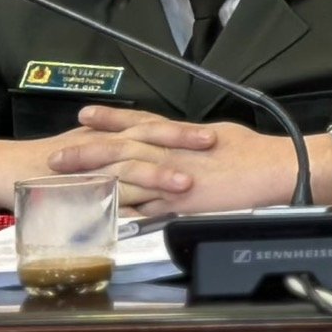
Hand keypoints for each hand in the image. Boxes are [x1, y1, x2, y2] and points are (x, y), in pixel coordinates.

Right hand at [0, 122, 196, 218]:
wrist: (2, 169)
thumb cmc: (50, 159)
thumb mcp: (90, 143)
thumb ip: (121, 146)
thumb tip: (158, 150)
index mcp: (109, 135)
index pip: (152, 128)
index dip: (182, 130)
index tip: (214, 133)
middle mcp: (101, 147)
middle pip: (145, 141)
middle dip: (179, 144)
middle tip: (210, 146)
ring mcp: (87, 171)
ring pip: (126, 170)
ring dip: (156, 177)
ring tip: (184, 185)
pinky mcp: (71, 193)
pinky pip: (98, 201)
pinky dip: (119, 208)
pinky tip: (142, 216)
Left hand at [48, 107, 331, 214]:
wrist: (274, 169)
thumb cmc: (255, 153)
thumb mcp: (220, 135)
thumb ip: (193, 139)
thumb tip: (181, 138)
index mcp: (182, 136)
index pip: (138, 123)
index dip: (110, 119)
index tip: (86, 115)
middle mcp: (172, 154)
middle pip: (121, 149)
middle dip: (87, 152)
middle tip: (57, 154)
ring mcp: (173, 180)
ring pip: (125, 177)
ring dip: (93, 181)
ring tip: (67, 185)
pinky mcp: (180, 205)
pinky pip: (142, 210)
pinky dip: (119, 212)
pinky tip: (97, 217)